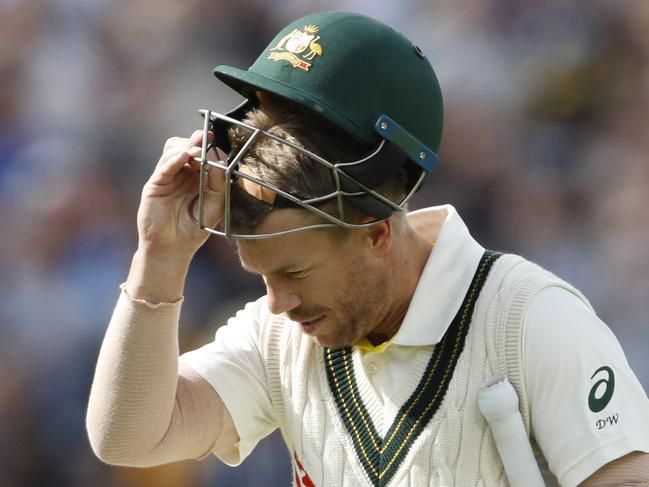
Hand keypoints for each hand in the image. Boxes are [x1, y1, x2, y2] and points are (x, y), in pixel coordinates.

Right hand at [136, 130, 225, 258]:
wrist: (174, 248)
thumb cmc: (195, 228)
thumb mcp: (214, 205)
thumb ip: (219, 183)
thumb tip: (221, 160)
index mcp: (198, 175)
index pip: (202, 152)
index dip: (208, 145)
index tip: (216, 140)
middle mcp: (182, 173)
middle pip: (185, 145)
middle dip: (197, 140)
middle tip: (207, 139)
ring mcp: (167, 177)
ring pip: (172, 150)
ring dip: (186, 147)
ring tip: (197, 151)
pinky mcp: (155, 184)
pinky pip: (164, 167)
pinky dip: (174, 159)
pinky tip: (184, 157)